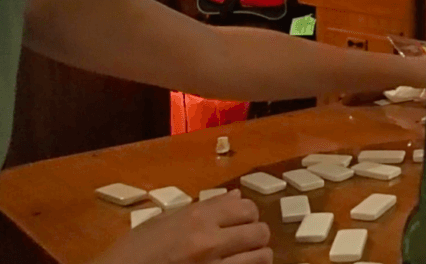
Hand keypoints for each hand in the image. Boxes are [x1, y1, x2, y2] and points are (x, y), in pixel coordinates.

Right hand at [90, 190, 270, 263]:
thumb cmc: (136, 251)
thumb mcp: (165, 221)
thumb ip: (205, 207)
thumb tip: (236, 195)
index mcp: (196, 218)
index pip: (246, 207)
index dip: (248, 214)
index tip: (240, 221)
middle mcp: (209, 241)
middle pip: (260, 232)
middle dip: (256, 236)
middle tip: (246, 242)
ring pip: (262, 257)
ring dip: (257, 257)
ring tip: (245, 258)